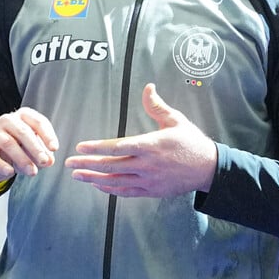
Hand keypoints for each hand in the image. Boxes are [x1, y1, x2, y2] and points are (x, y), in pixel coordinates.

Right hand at [0, 107, 58, 185]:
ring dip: (22, 159)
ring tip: (32, 171)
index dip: (47, 135)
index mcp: (23, 116)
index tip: (54, 148)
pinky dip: (2, 165)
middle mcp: (7, 120)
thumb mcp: (34, 150)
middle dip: (35, 148)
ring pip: (8, 143)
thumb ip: (43, 153)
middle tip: (44, 161)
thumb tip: (49, 161)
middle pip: (23, 131)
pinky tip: (11, 172)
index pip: (38, 122)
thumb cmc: (20, 148)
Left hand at [64, 83, 216, 197]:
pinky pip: (127, 192)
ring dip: (94, 179)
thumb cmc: (191, 142)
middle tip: (69, 163)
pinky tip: (98, 185)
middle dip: (88, 164)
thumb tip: (148, 87)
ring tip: (77, 175)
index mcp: (151, 145)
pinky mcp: (152, 191)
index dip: (97, 147)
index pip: (117, 146)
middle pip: (111, 166)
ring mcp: (149, 180)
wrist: (209, 169)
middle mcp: (147, 165)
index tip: (81, 146)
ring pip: (116, 181)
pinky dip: (110, 190)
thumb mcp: (176, 120)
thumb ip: (157, 106)